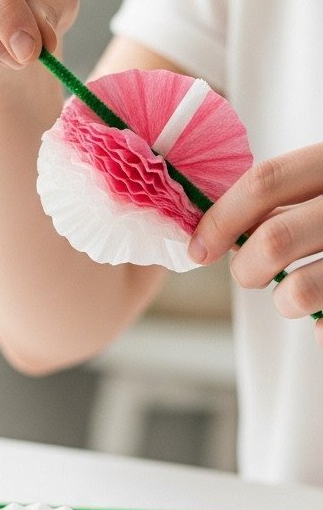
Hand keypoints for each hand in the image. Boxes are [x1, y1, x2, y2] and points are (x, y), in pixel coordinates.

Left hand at [188, 145, 322, 341]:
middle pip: (275, 238)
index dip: (222, 217)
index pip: (267, 180)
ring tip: (293, 294)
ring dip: (282, 301)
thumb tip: (216, 230)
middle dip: (247, 267)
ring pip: (300, 290)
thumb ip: (282, 200)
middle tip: (251, 274)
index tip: (198, 247)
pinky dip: (321, 328)